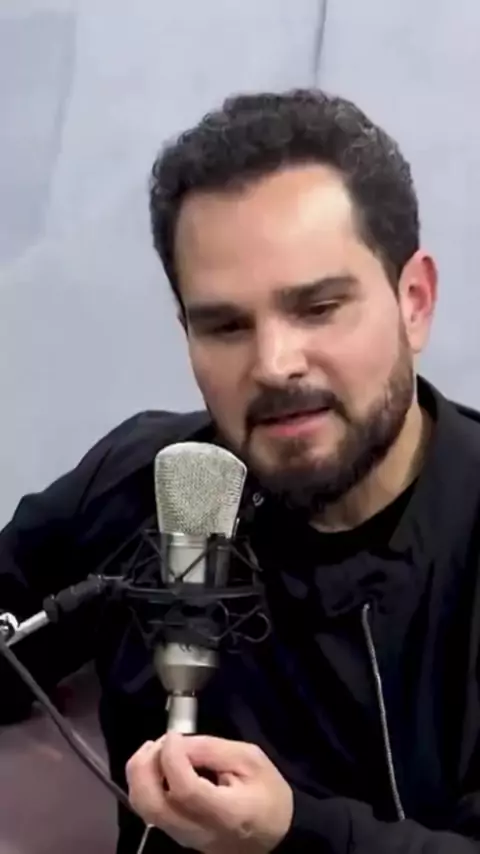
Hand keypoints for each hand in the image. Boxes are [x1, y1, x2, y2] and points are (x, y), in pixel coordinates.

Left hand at [126, 732, 293, 853]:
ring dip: (140, 773)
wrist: (275, 835)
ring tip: (158, 750)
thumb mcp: (250, 760)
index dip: (172, 757)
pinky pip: (148, 809)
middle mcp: (197, 830)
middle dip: (144, 764)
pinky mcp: (175, 834)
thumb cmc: (267, 794)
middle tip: (162, 742)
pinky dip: (145, 782)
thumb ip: (212, 749)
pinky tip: (161, 766)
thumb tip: (178, 743)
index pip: (184, 790)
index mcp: (225, 813)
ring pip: (142, 807)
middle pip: (150, 802)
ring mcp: (182, 837)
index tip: (176, 735)